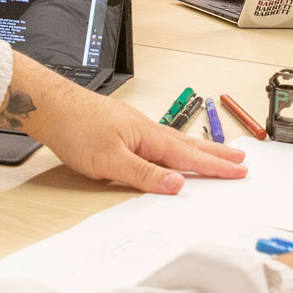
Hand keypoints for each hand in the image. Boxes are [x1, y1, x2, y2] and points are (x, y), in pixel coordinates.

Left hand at [0, 57, 247, 193]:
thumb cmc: (76, 129)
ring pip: (175, 142)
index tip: (239, 172)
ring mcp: (136, 128)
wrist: (50, 106)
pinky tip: (173, 150)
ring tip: (218, 154)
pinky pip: (160, 141)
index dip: (215, 167)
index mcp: (148, 137)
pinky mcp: (124, 129)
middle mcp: (147, 129)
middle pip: (189, 145)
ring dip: (199, 150)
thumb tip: (178, 185)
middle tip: (242, 160)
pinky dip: (176, 147)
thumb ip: (144, 175)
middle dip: (216, 155)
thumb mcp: (109, 161)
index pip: (188, 157)